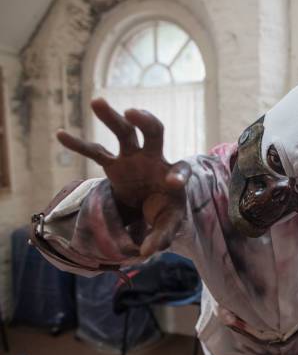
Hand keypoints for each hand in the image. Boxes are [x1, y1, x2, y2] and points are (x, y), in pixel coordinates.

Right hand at [56, 98, 191, 257]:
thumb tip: (146, 252)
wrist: (150, 207)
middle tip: (133, 113)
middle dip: (146, 122)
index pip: (181, 171)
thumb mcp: (167, 227)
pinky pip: (96, 151)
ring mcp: (133, 158)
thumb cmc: (164, 213)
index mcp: (173, 176)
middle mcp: (154, 160)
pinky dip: (79, 145)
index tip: (172, 183)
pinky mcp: (114, 165)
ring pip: (124, 133)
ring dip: (111, 118)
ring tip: (96, 102)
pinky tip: (60, 134)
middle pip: (153, 133)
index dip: (178, 176)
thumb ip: (160, 237)